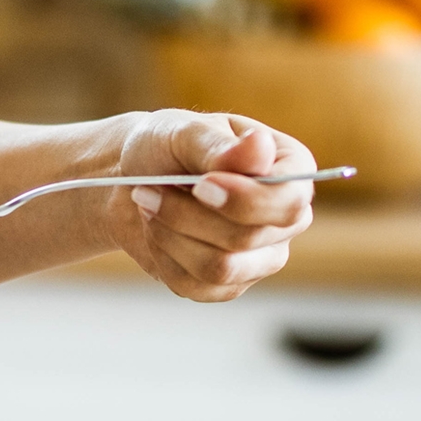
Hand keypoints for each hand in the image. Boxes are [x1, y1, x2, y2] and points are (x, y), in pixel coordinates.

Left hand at [110, 111, 315, 302]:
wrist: (131, 181)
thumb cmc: (163, 147)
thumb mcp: (184, 133)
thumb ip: (220, 146)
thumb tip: (261, 146)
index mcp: (290, 168)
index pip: (288, 201)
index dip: (244, 200)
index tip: (200, 185)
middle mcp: (286, 216)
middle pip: (247, 237)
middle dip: (185, 215)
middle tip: (147, 190)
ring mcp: (262, 255)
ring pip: (221, 267)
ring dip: (170, 236)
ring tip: (149, 206)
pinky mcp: (230, 283)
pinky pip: (198, 287)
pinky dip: (163, 258)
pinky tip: (156, 232)